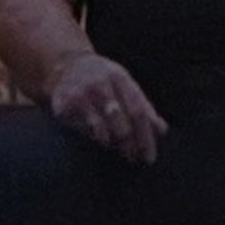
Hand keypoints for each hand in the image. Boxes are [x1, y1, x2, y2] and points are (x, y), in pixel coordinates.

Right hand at [48, 50, 165, 163]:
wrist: (67, 66)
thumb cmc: (104, 80)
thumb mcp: (125, 85)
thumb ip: (143, 106)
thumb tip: (162, 130)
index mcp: (120, 78)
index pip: (138, 111)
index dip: (145, 137)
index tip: (149, 157)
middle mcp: (101, 84)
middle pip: (120, 120)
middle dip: (130, 144)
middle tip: (134, 158)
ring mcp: (81, 94)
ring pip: (100, 127)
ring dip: (112, 144)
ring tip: (119, 153)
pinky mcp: (62, 105)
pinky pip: (79, 129)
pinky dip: (91, 139)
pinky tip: (99, 144)